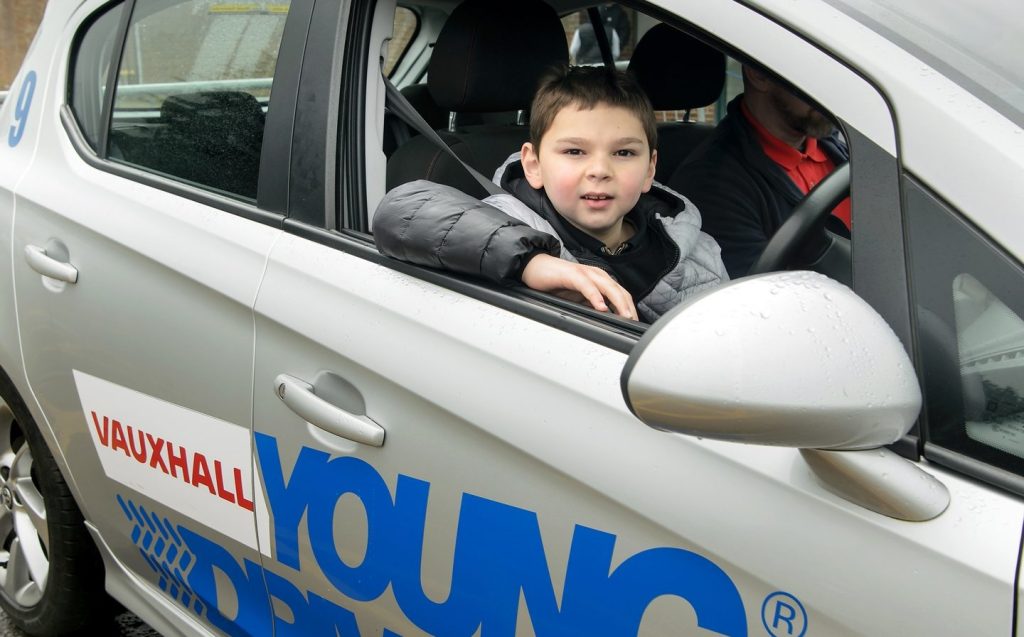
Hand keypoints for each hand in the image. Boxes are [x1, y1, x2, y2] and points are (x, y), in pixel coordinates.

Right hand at [521, 254, 637, 319]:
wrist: (535, 268)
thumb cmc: (556, 283)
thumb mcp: (578, 299)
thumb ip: (592, 306)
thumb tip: (605, 320)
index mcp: (600, 280)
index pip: (621, 295)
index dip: (630, 308)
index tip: (634, 324)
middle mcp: (596, 275)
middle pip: (619, 291)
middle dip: (629, 308)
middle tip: (633, 323)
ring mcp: (585, 273)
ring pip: (608, 287)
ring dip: (618, 302)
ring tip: (624, 316)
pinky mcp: (572, 274)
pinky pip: (587, 285)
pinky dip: (595, 296)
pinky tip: (600, 306)